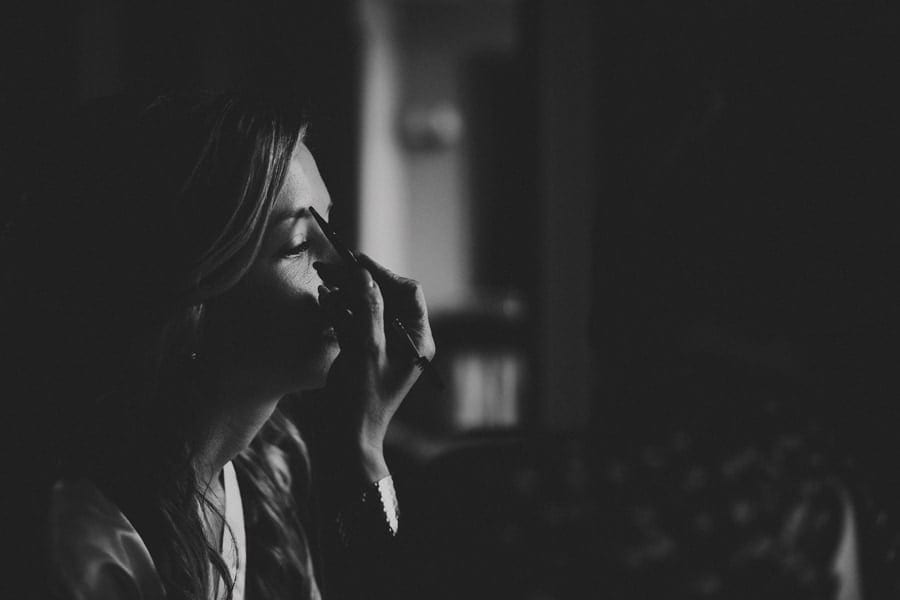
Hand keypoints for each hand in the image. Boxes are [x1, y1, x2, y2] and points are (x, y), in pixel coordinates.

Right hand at [314, 254, 434, 480]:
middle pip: (384, 297)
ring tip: (323, 280)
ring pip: (366, 308)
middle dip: (358, 282)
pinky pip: (353, 323)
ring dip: (345, 293)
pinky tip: (323, 299)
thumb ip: (368, 308)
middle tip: (329, 268)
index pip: (407, 293)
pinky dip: (339, 310)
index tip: (356, 262)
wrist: (345, 439)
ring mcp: (382, 347)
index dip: (382, 274)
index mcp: (417, 340)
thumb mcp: (367, 348)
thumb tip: (365, 274)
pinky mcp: (362, 354)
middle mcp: (403, 341)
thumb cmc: (362, 399)